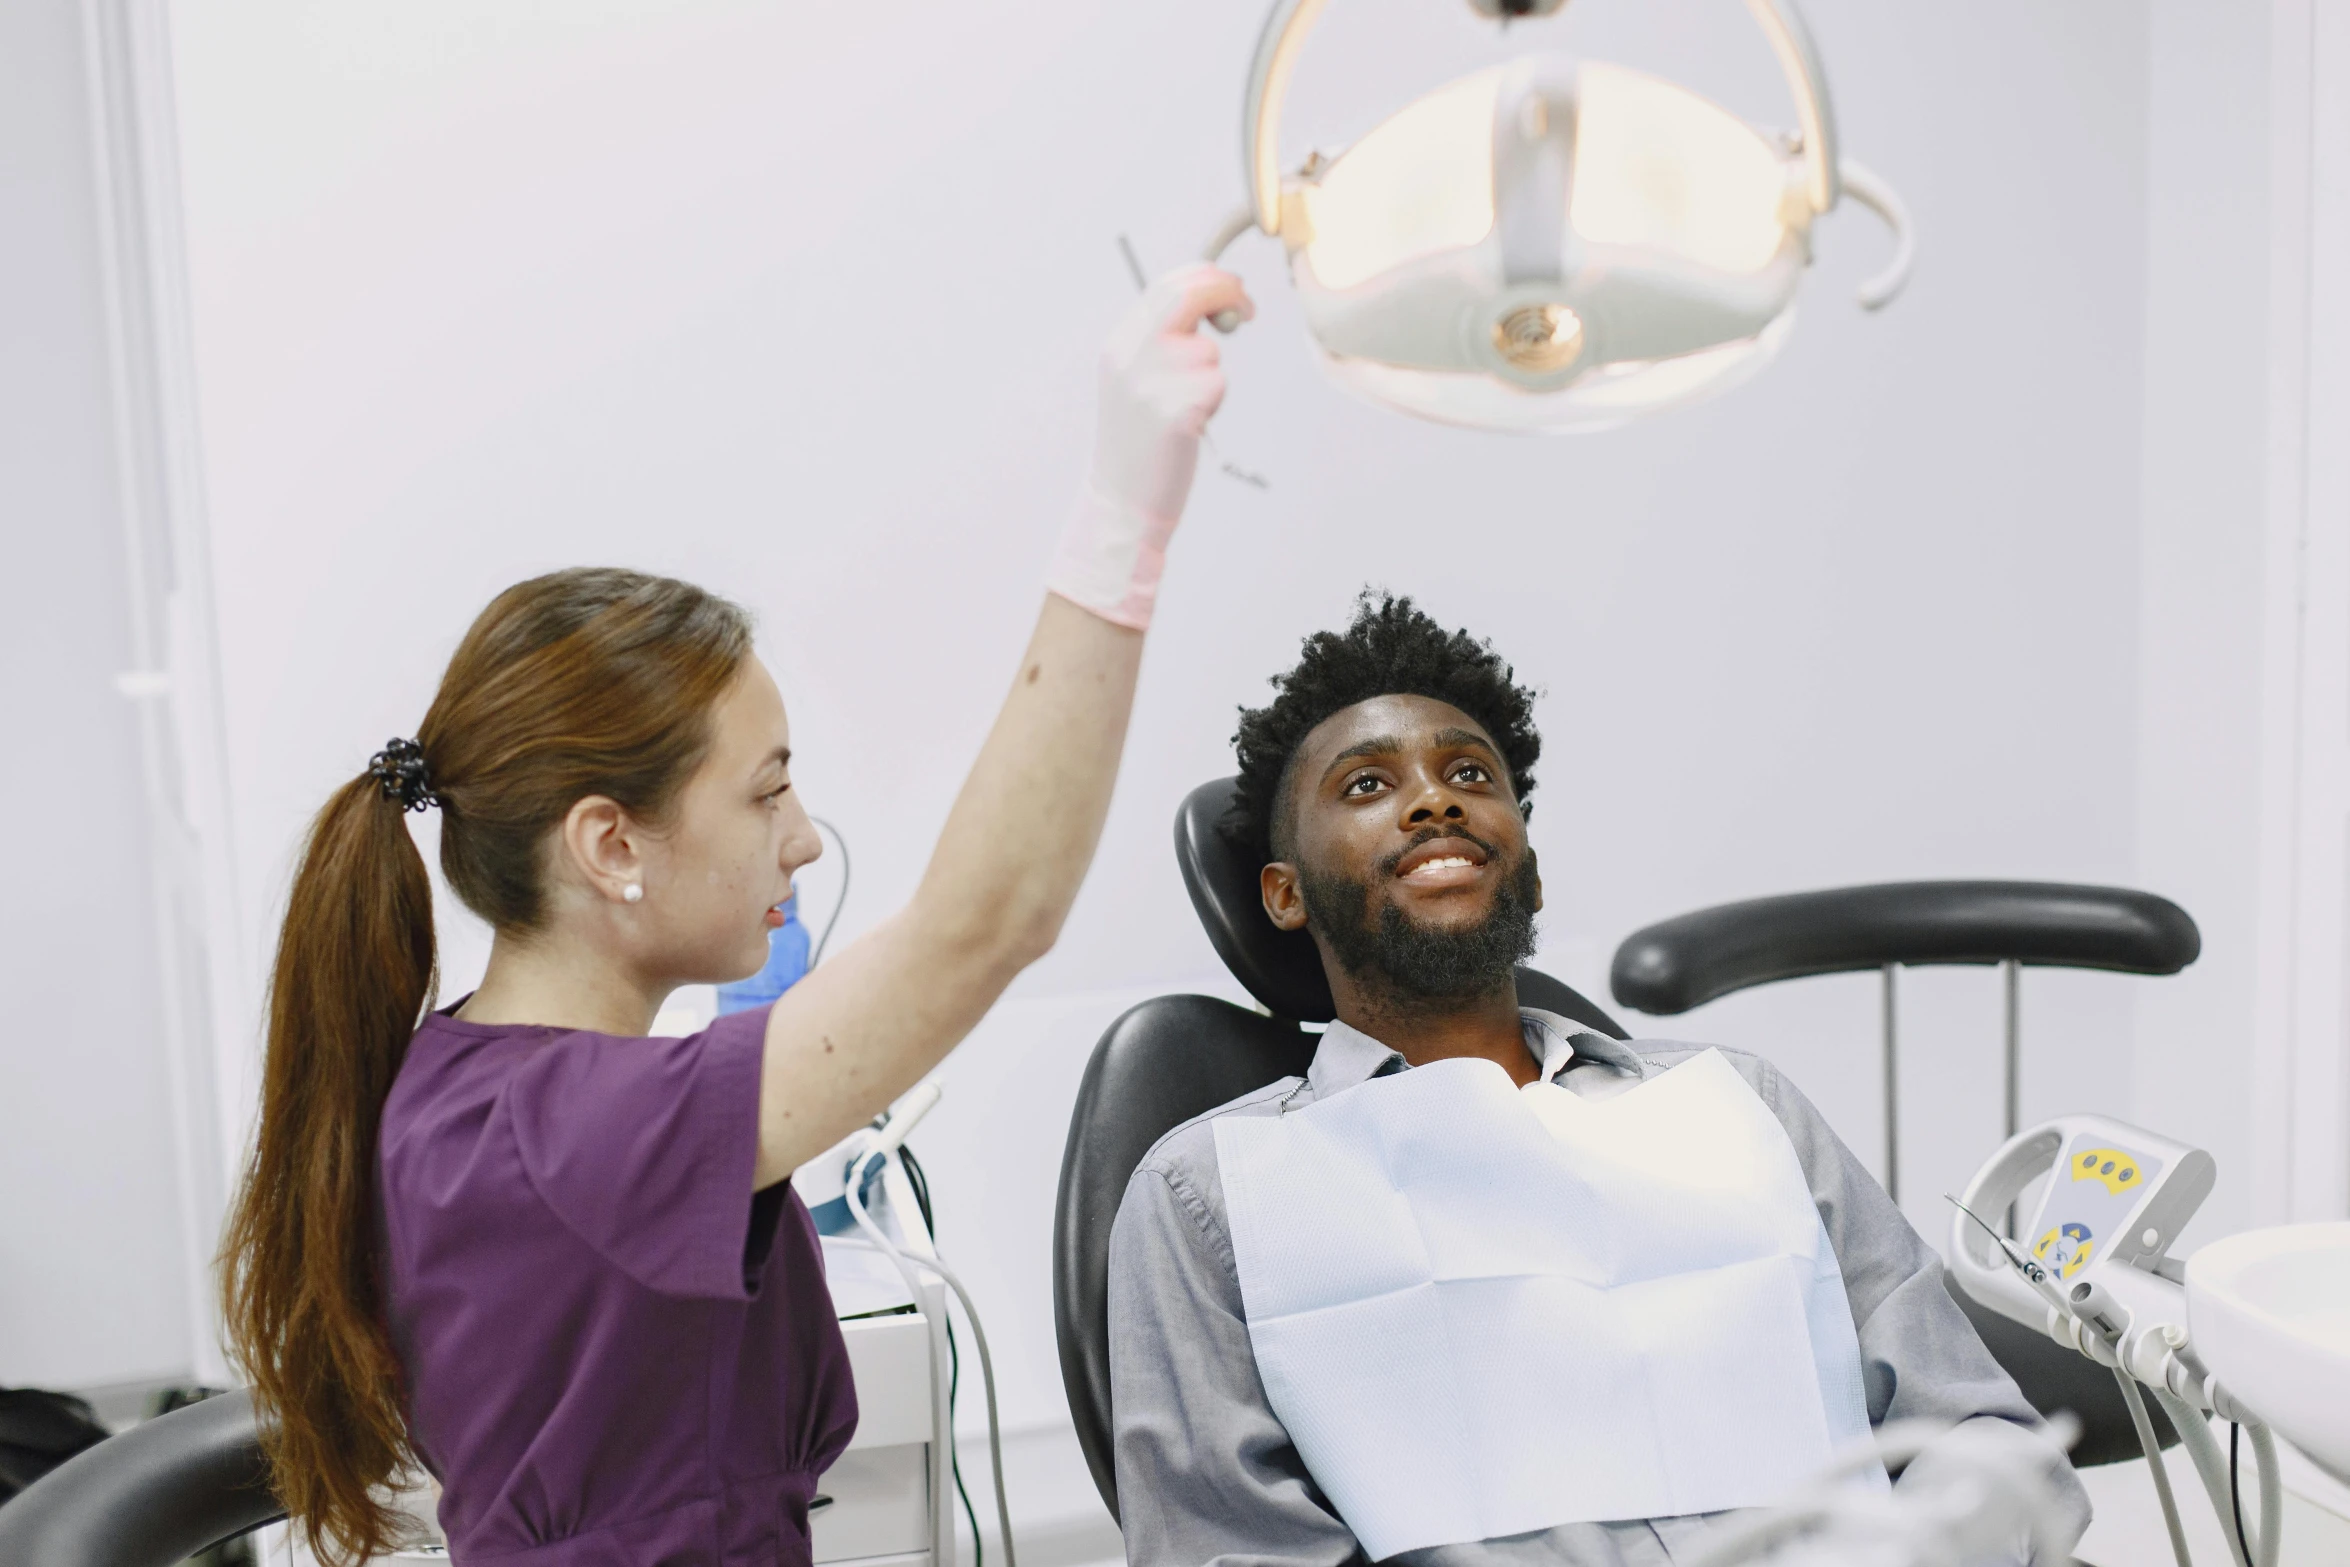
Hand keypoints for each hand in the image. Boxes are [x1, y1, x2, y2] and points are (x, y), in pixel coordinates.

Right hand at [1047, 264, 1253, 629]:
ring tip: (1187, 409)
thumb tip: (1211, 297)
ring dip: (1213, 376)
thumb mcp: (1135, 379)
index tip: (1232, 292)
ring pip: (1209, 351)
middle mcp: (1130, 355)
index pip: (1168, 285)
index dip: (1208, 278)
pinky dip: (1214, 402)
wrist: (1122, 499)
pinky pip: (1216, 383)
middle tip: (1247, 310)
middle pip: (1190, 295)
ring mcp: (1149, 382)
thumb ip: (1162, 339)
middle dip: (1227, 293)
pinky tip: (1189, 427)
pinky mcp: (1173, 410)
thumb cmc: (1139, 441)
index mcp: (1119, 343)